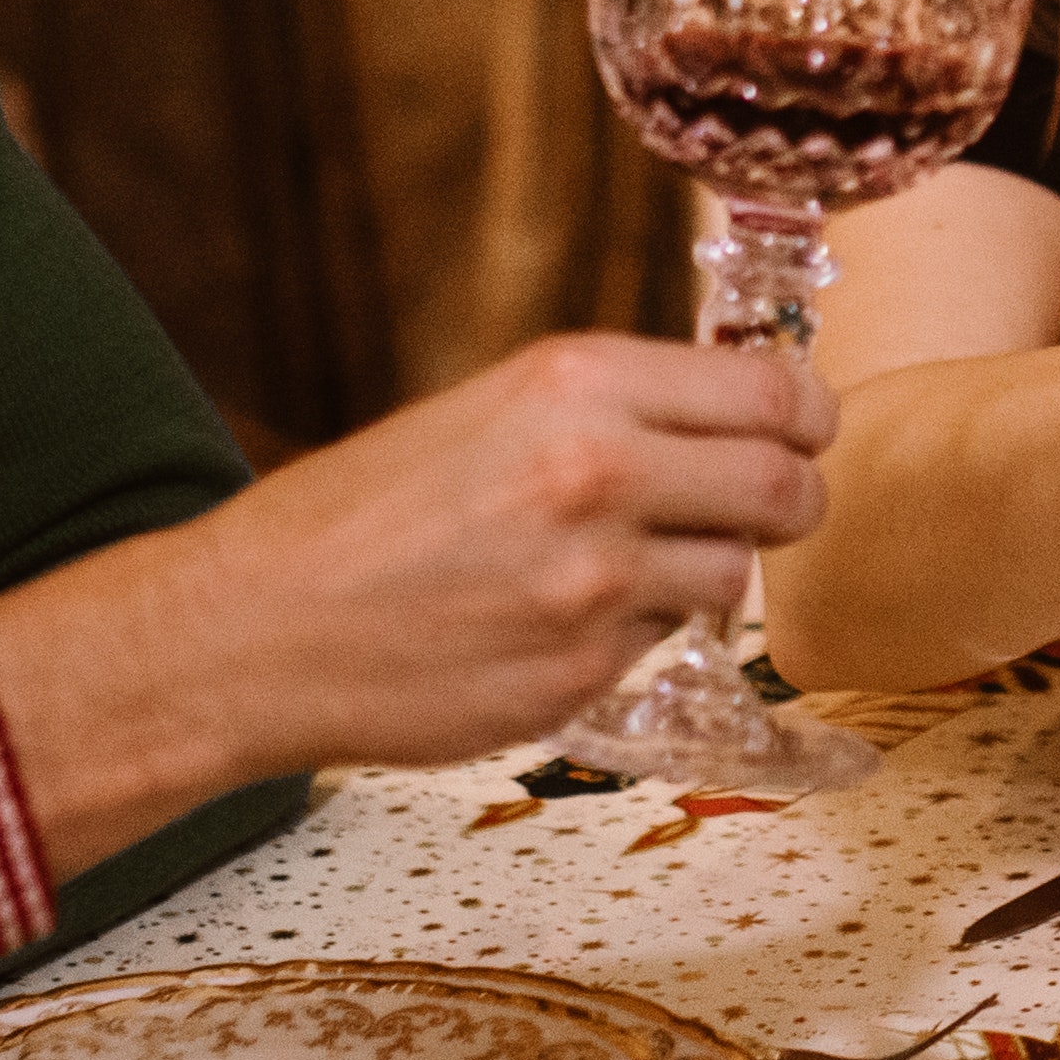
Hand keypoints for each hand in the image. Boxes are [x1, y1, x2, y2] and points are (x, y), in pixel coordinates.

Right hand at [0, 334, 828, 857]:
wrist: (255, 626)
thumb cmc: (366, 514)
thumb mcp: (492, 408)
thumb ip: (618, 408)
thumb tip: (743, 415)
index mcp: (576, 385)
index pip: (771, 394)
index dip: (804, 418)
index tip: (800, 430)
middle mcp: (598, 474)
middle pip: (786, 488)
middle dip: (787, 500)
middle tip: (756, 507)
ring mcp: (594, 584)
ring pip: (733, 576)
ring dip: (702, 573)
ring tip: (615, 566)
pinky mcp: (580, 674)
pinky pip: (660, 643)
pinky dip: (630, 633)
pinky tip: (552, 620)